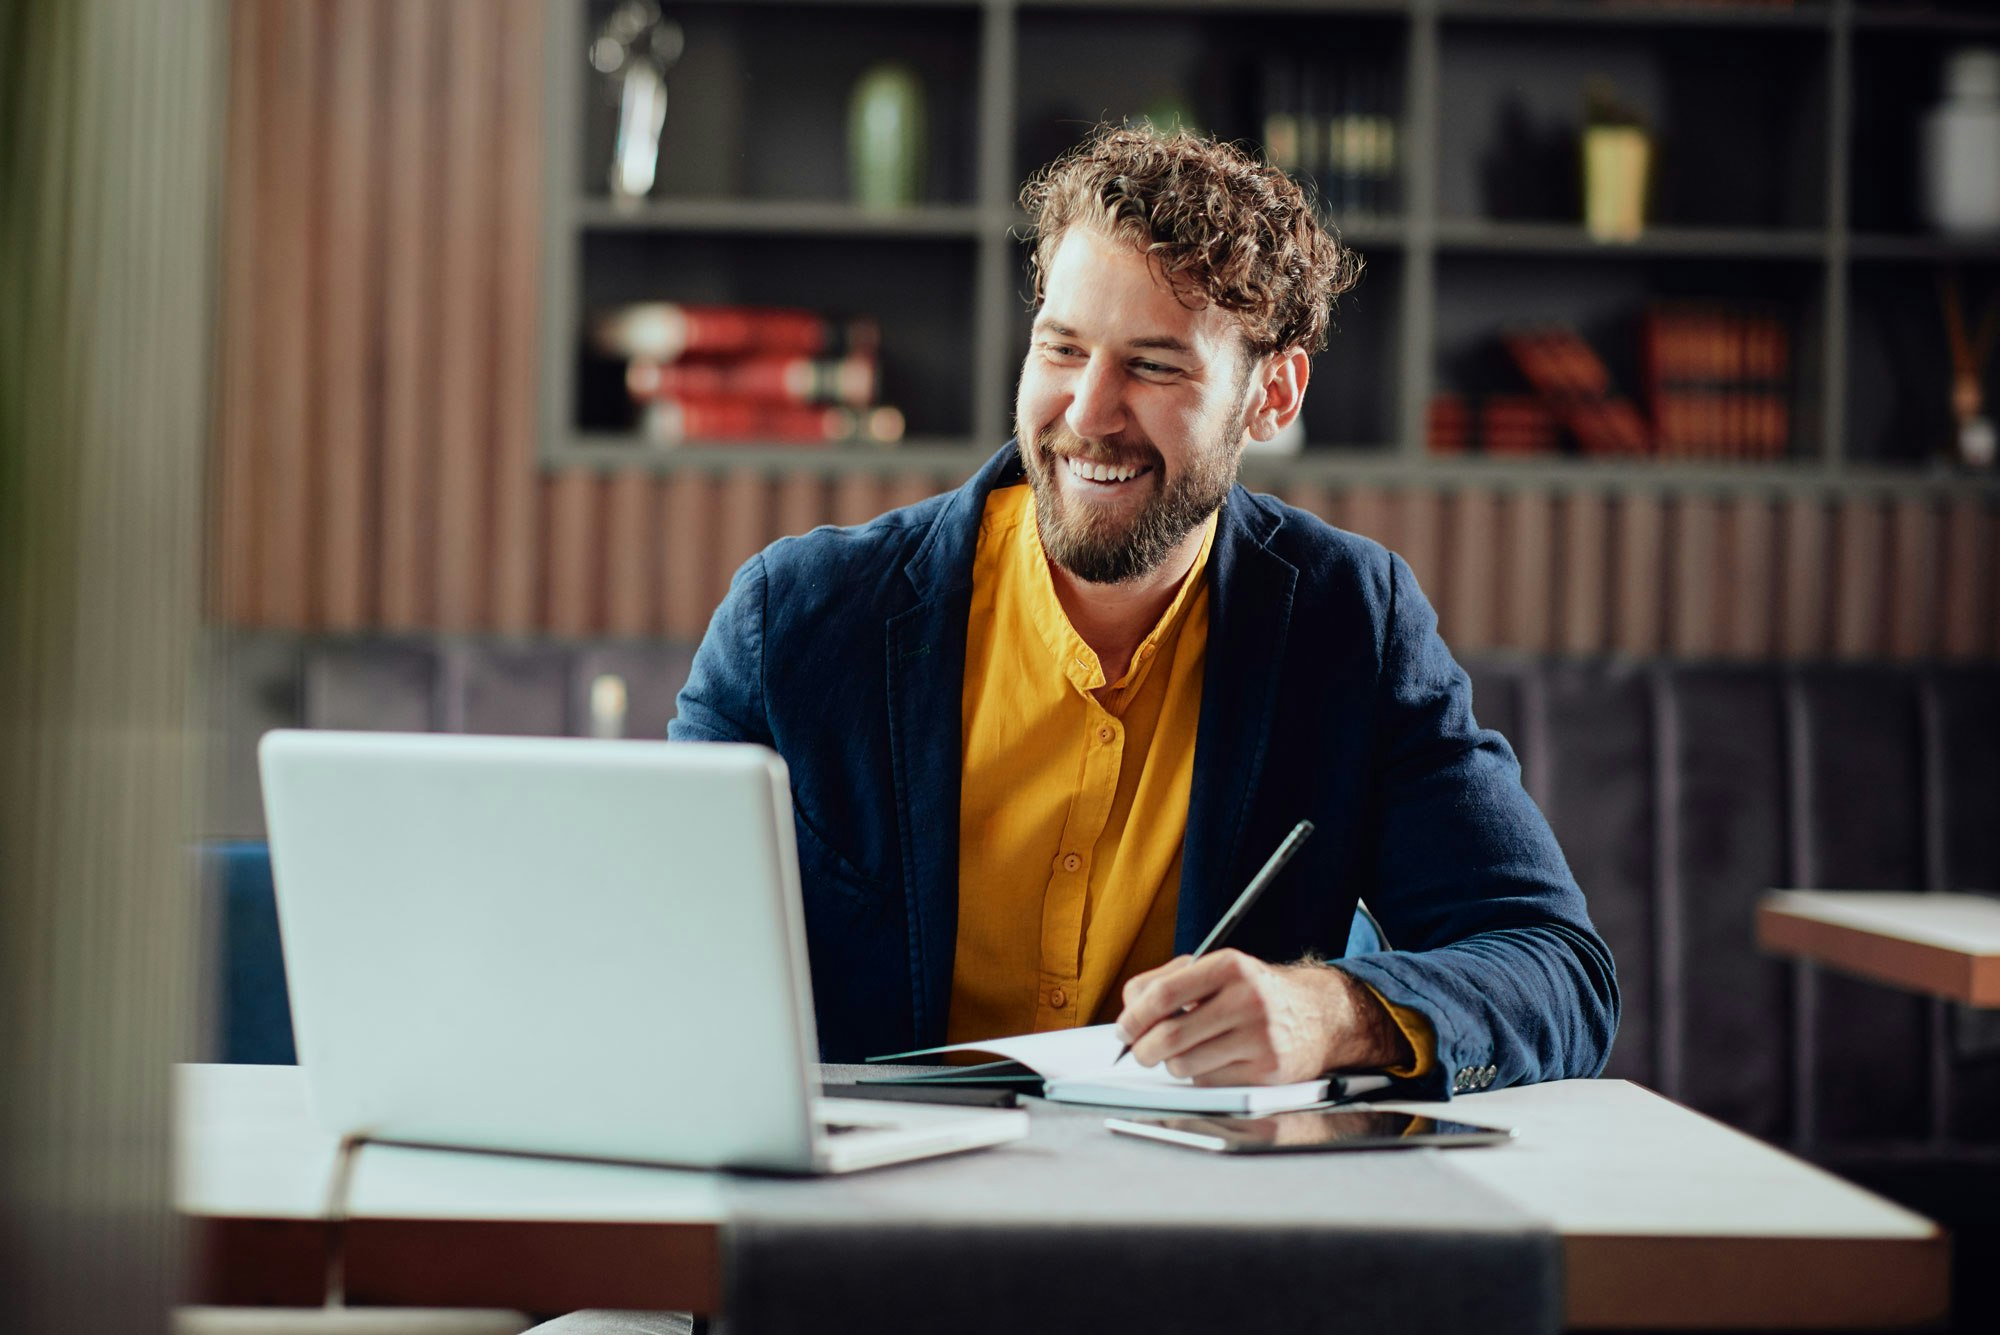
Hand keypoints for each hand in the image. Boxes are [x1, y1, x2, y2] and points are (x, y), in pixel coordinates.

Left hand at [1113, 950, 1410, 1084]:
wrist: (1318, 1015)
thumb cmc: (1254, 993)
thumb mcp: (1218, 971)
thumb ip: (1169, 981)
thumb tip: (1129, 1010)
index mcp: (1229, 966)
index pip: (1163, 994)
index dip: (1134, 1017)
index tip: (1124, 1029)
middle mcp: (1246, 999)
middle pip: (1170, 1036)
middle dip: (1144, 1050)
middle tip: (1140, 1052)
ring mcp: (1260, 1038)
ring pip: (1186, 1065)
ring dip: (1173, 1065)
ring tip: (1184, 1054)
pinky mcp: (1267, 1071)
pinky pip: (1210, 1083)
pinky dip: (1201, 1078)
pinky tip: (1216, 1062)